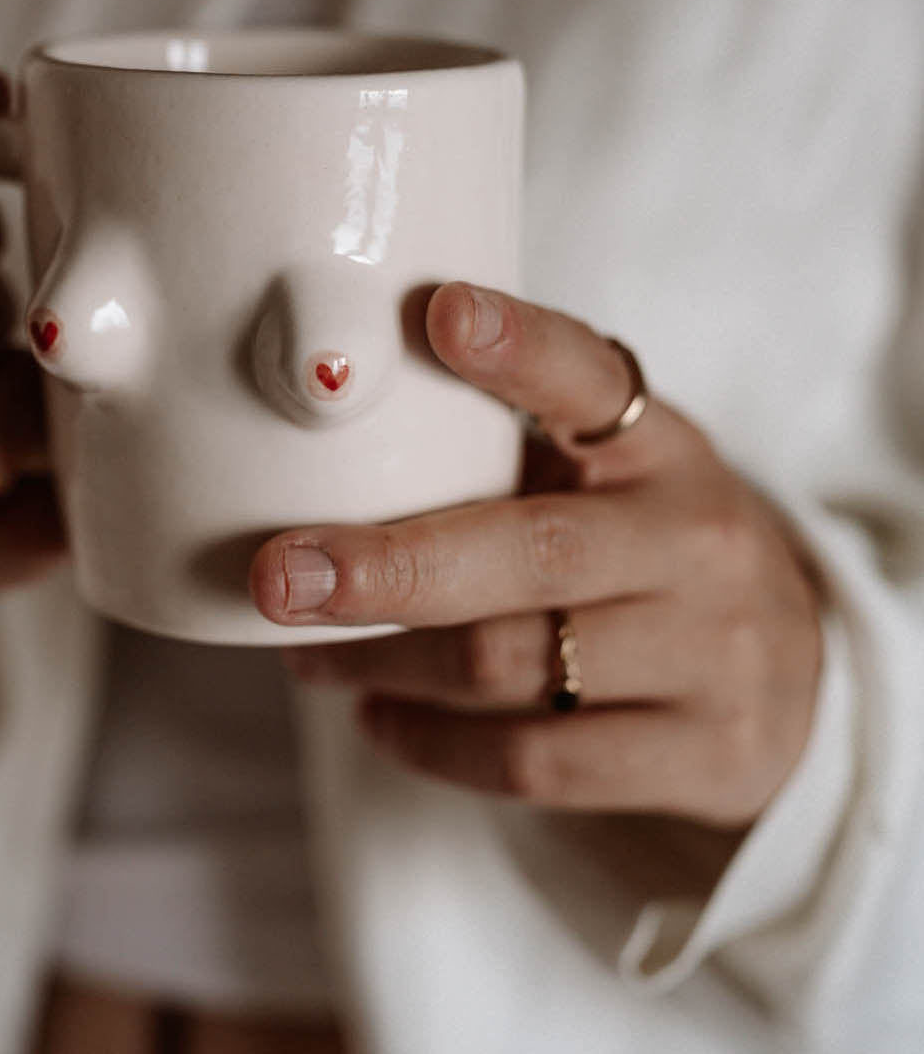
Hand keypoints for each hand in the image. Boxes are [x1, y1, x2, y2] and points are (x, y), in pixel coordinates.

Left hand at [249, 284, 823, 827]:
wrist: (797, 678)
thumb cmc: (646, 550)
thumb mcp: (610, 477)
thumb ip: (504, 450)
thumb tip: (323, 434)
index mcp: (663, 449)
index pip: (595, 383)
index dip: (520, 348)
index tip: (440, 313)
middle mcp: (696, 542)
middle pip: (531, 552)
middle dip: (388, 566)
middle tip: (277, 574)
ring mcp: (711, 654)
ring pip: (510, 663)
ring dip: (382, 662)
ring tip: (302, 651)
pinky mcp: (704, 755)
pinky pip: (533, 762)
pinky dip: (431, 743)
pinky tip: (375, 715)